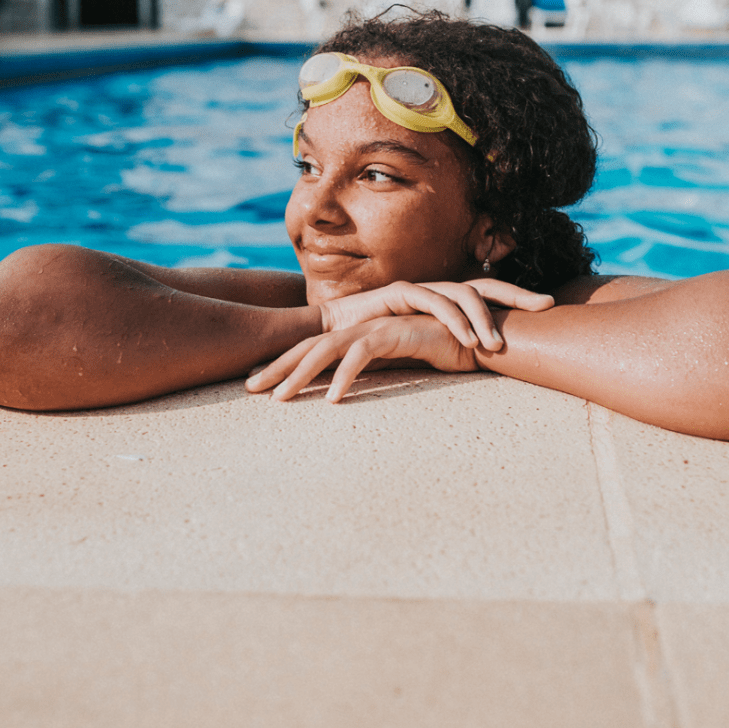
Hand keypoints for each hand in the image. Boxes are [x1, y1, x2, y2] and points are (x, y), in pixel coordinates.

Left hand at [245, 315, 477, 402]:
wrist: (480, 334)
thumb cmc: (441, 351)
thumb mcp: (399, 364)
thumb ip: (374, 371)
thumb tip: (345, 390)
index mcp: (358, 336)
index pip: (311, 351)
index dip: (283, 366)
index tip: (259, 386)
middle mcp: (362, 329)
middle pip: (308, 348)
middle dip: (277, 368)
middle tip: (248, 390)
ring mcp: (377, 328)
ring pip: (327, 350)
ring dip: (301, 374)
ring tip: (280, 400)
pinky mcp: (396, 333)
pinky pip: (363, 354)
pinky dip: (345, 375)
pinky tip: (333, 399)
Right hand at [319, 279, 552, 351]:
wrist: (331, 330)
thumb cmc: (375, 342)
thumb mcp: (420, 347)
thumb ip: (448, 350)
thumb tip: (485, 364)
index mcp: (446, 301)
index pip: (489, 295)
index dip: (519, 298)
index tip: (553, 307)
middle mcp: (436, 289)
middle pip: (485, 285)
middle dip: (517, 295)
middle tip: (546, 307)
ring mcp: (420, 288)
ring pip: (462, 293)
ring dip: (484, 318)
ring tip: (499, 345)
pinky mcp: (399, 292)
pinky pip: (433, 302)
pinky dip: (453, 320)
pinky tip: (468, 340)